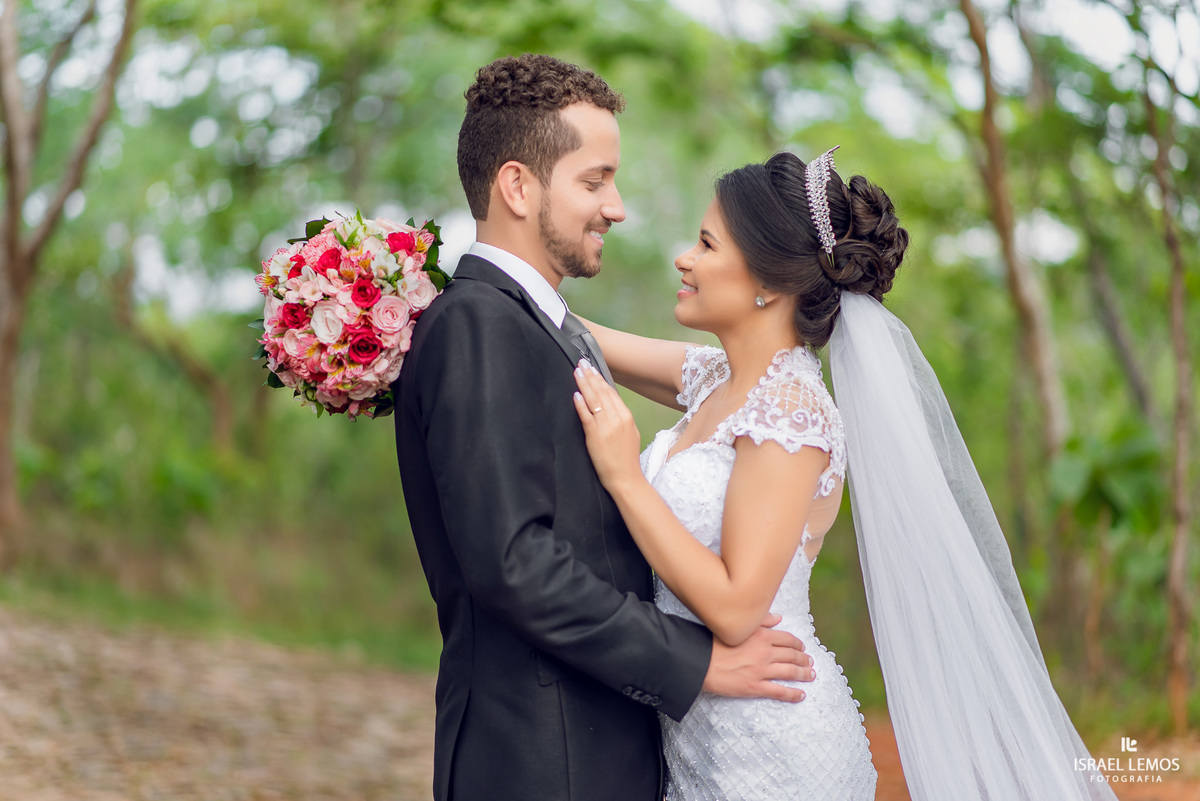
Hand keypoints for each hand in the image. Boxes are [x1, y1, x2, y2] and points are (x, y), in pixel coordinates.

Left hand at [572, 360, 643, 491]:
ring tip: (577, 372)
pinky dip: (580, 404)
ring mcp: (606, 427)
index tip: (592, 368)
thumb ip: (620, 419)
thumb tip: (610, 406)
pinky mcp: (595, 436)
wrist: (626, 479)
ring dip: (584, 384)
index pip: (611, 392)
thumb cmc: (626, 459)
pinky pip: (586, 416)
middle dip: (590, 376)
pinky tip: (575, 394)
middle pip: (601, 392)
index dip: (600, 379)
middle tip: (581, 363)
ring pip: (593, 400)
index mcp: (626, 416)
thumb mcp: (630, 433)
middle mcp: (617, 418)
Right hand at [702, 613, 813, 701]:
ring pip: (790, 672)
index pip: (787, 639)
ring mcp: (761, 671)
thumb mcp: (737, 627)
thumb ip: (760, 621)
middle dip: (804, 659)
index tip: (802, 647)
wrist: (699, 662)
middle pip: (792, 655)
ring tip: (811, 675)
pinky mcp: (755, 687)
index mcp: (760, 636)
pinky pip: (779, 691)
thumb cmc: (713, 643)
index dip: (798, 644)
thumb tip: (778, 618)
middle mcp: (764, 652)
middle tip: (810, 661)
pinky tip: (801, 695)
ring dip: (803, 674)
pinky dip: (793, 694)